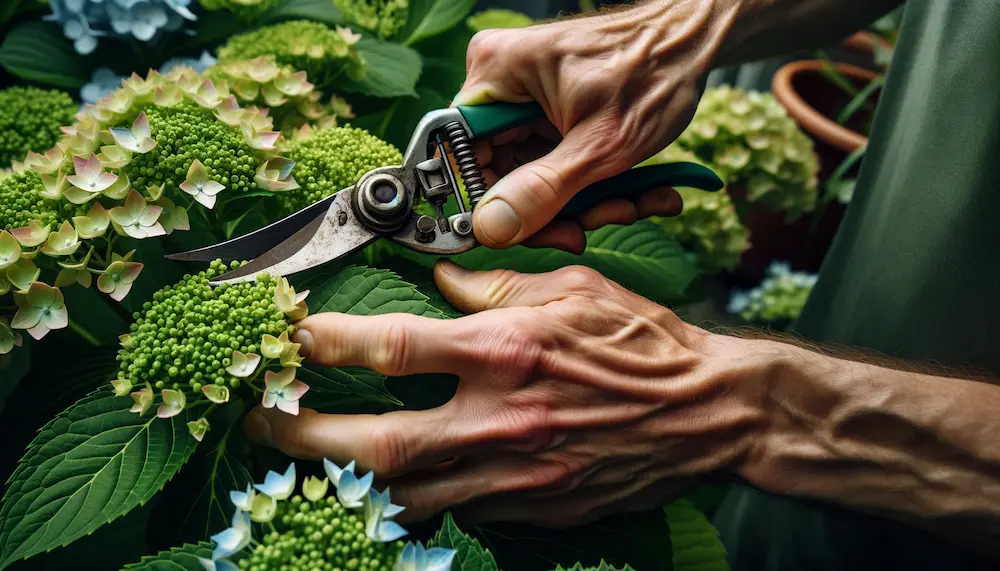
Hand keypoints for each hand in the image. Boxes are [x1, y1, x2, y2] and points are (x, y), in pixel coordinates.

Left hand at [244, 260, 763, 526]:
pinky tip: (383, 493)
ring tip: (301, 467)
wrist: (706, 415)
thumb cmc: (641, 343)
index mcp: (504, 349)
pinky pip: (451, 514)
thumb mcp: (570, 288)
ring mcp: (512, 474)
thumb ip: (494, 285)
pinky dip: (409, 504)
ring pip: (399, 497)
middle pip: (370, 443)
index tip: (285, 336)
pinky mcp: (529, 509)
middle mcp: (497, 417)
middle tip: (259, 424)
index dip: (321, 340)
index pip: (388, 346)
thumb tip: (438, 285)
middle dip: (299, 435)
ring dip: (340, 483)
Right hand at [453, 0, 737, 251]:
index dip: (485, 201)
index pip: (461, 153)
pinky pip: (551, 164)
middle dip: (546, 209)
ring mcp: (524, 99)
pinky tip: (629, 194)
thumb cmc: (654, 73)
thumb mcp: (599, 146)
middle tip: (584, 230)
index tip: (518, 232)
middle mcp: (501, 81)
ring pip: (528, 175)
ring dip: (576, 203)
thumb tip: (487, 229)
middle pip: (497, 170)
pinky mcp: (547, 114)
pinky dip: (587, 186)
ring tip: (627, 206)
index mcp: (496, 72)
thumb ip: (541, 191)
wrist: (695, 44)